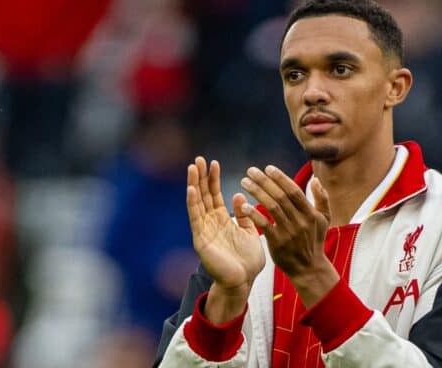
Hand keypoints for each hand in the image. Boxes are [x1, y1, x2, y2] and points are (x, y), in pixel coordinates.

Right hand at [186, 157, 265, 320]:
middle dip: (201, 177)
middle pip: (203, 195)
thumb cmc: (247, 261)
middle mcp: (210, 223)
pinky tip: (191, 189)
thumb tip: (239, 196)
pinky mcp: (201, 240)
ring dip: (194, 185)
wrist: (244, 282)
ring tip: (192, 167)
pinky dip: (193, 203)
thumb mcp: (250, 233)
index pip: (215, 195)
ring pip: (197, 203)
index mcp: (222, 220)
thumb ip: (244, 215)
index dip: (213, 179)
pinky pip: (195, 219)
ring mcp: (204, 230)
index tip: (214, 162)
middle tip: (198, 159)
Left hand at [239, 165, 338, 306]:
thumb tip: (315, 180)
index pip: (294, 190)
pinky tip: (244, 206)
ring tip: (244, 182)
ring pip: (271, 207)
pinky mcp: (277, 243)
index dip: (280, 178)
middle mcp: (300, 221)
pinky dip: (254, 214)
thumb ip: (322, 199)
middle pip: (280, 196)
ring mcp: (289, 232)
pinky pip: (264, 225)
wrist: (309, 268)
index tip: (268, 168)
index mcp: (311, 213)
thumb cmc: (314, 241)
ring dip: (257, 192)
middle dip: (264, 181)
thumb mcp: (324, 220)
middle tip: (251, 171)